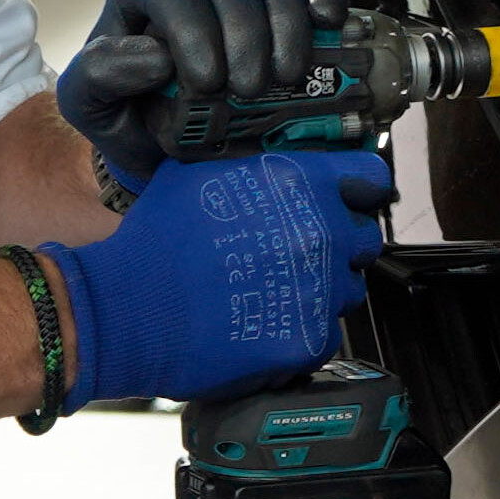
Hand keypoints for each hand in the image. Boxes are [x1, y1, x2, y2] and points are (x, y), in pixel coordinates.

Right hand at [35, 148, 392, 401]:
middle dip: (336, 242)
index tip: (350, 198)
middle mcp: (320, 233)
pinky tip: (265, 323)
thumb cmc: (155, 241)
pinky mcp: (307, 339)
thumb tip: (271, 159)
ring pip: (346, 289)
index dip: (358, 188)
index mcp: (300, 183)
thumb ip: (252, 164)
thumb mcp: (199, 172)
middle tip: (295, 251)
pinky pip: (325, 333)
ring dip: (320, 288)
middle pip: (362, 238)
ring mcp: (319, 290)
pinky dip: (301, 331)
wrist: (129, 308)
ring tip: (272, 290)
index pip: (369, 177)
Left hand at [56, 0, 346, 191]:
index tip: (207, 82)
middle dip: (243, 35)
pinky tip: (327, 21)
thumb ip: (101, 75)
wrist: (165, 129)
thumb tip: (155, 57)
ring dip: (284, 24)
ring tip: (287, 75)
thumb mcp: (89, 102)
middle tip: (251, 89)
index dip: (191, 28)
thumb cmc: (124, 110)